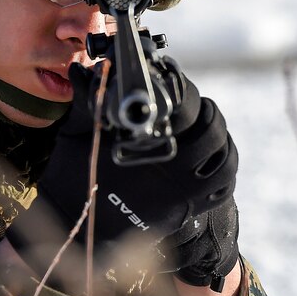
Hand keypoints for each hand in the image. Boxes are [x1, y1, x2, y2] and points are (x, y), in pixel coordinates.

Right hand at [7, 59, 237, 285]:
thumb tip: (84, 71)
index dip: (181, 88)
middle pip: (211, 127)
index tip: (171, 79)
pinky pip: (223, 185)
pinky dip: (222, 164)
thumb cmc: (71, 176)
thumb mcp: (77, 133)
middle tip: (186, 101)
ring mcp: (184, 190)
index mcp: (147, 145)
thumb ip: (87, 101)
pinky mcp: (187, 208)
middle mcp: (172, 168)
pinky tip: (209, 155)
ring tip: (202, 122)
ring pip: (224, 154)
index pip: (183, 105)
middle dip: (202, 108)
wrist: (75, 224)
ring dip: (217, 134)